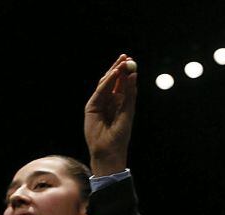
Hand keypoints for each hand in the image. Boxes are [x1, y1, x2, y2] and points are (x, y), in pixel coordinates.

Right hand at [84, 54, 136, 175]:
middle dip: (118, 68)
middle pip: (112, 80)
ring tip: (122, 63)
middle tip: (125, 56)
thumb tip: (133, 75)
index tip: (132, 61)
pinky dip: (106, 82)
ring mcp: (99, 103)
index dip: (125, 72)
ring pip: (105, 84)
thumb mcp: (128, 111)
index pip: (121, 83)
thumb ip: (129, 93)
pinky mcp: (91, 107)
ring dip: (113, 72)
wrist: (109, 149)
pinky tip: (114, 75)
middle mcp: (108, 101)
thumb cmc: (120, 135)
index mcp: (119, 102)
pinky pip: (100, 92)